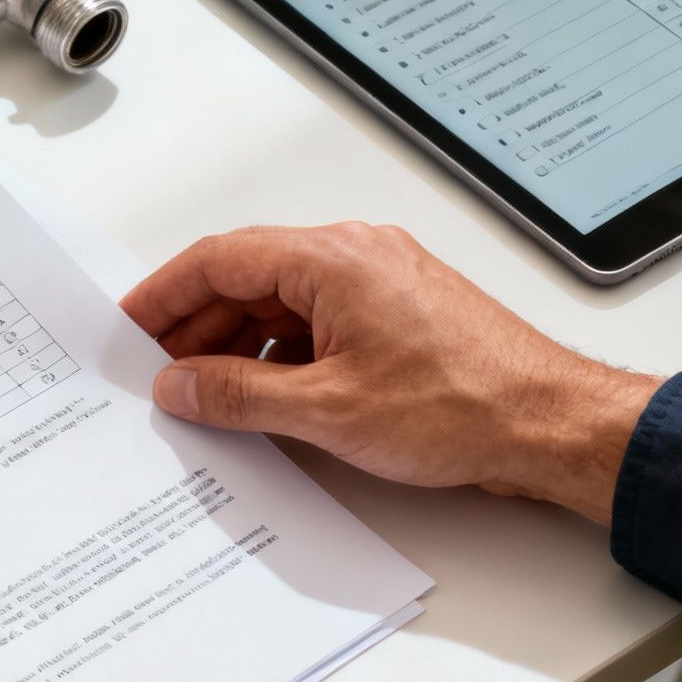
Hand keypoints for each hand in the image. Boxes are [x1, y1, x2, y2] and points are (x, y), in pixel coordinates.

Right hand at [119, 224, 661, 523]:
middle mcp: (355, 257)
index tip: (128, 329)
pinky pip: (317, 325)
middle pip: (248, 279)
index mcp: (333, 258)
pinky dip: (280, 356)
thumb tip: (180, 385)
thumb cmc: (464, 405)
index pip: (221, 259)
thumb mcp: (327, 410)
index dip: (164, 294)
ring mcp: (380, 285)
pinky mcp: (398, 317)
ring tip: (206, 397)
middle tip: (157, 374)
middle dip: (196, 328)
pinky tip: (264, 401)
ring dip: (238, 347)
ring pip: (282, 305)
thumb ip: (239, 395)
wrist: (552, 425)